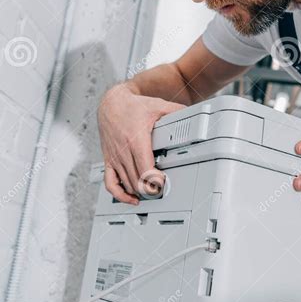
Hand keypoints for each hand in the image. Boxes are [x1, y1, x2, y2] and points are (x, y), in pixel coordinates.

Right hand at [97, 84, 184, 203]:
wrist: (111, 104)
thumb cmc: (132, 106)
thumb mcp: (157, 105)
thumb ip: (175, 110)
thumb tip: (191, 111)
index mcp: (136, 140)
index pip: (145, 169)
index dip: (155, 181)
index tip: (163, 181)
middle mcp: (124, 151)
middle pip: (137, 181)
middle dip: (151, 189)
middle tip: (162, 188)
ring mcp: (115, 157)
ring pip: (127, 184)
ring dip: (140, 192)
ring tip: (152, 192)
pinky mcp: (109, 160)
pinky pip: (110, 183)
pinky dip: (119, 194)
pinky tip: (131, 198)